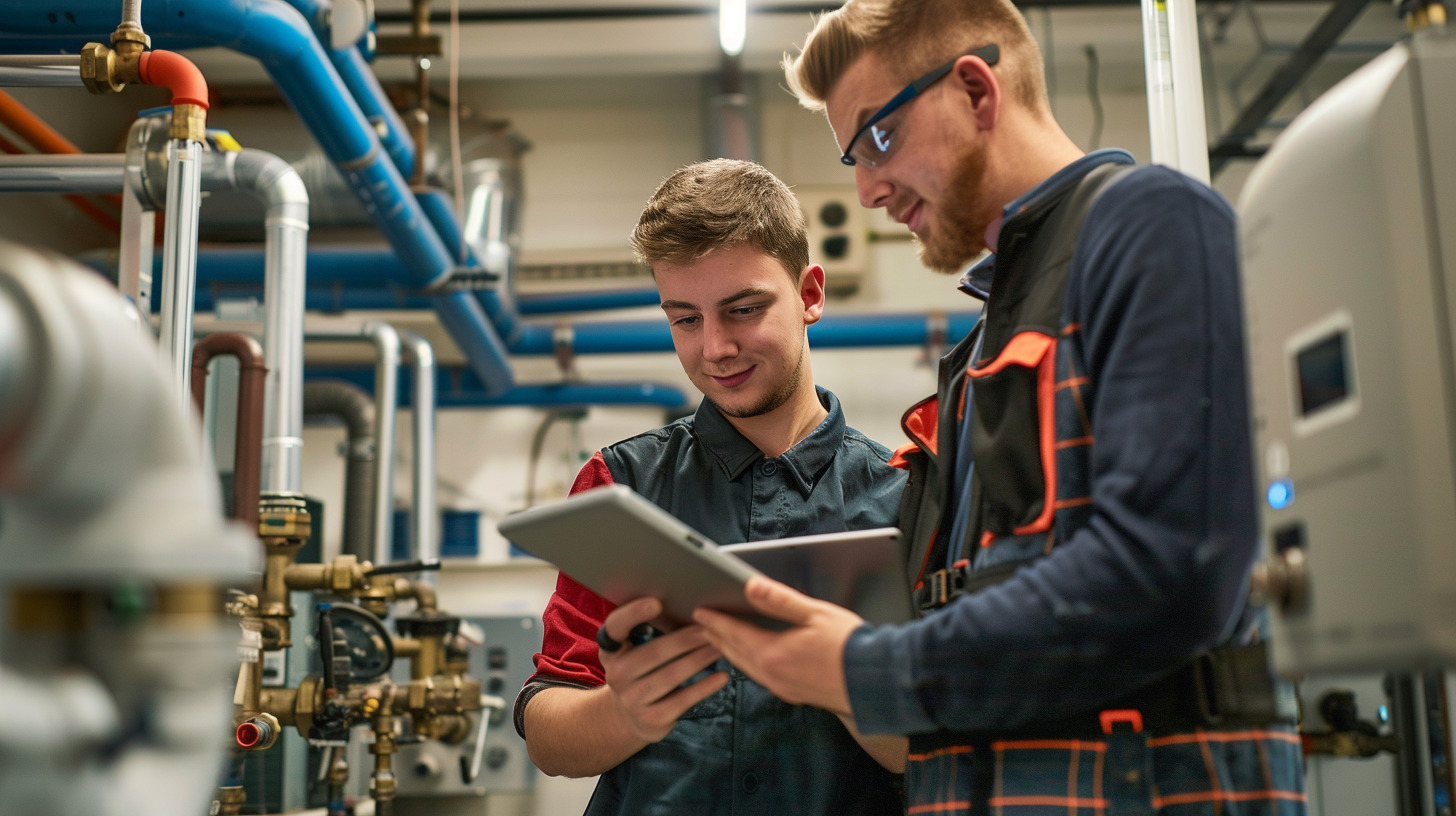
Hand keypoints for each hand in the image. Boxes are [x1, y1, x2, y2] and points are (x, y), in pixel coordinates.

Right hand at [598, 596, 727, 743]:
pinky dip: (705, 687)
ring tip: (720, 647)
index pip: (615, 628)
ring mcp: (632, 699)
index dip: (633, 614)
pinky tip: (722, 677)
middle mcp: (616, 675)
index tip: (657, 602)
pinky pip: (683, 699)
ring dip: (700, 659)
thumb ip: (647, 631)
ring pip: (671, 675)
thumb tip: (687, 609)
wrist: (628, 717)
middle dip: (686, 639)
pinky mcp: (651, 719)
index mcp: (610, 650)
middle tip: (711, 627)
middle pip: (653, 653)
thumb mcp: (631, 652)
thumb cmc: (640, 671)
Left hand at [693, 576, 863, 716]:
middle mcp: (772, 674)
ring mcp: (782, 686)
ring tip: (719, 640)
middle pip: (734, 652)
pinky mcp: (793, 694)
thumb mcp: (815, 613)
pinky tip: (751, 659)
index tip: (699, 612)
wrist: (873, 681)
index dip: (715, 620)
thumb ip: (780, 600)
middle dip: (715, 636)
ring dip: (729, 651)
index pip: (734, 633)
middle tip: (701, 624)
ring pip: (745, 667)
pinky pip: (759, 676)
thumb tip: (752, 586)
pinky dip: (747, 663)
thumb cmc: (850, 646)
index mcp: (773, 653)